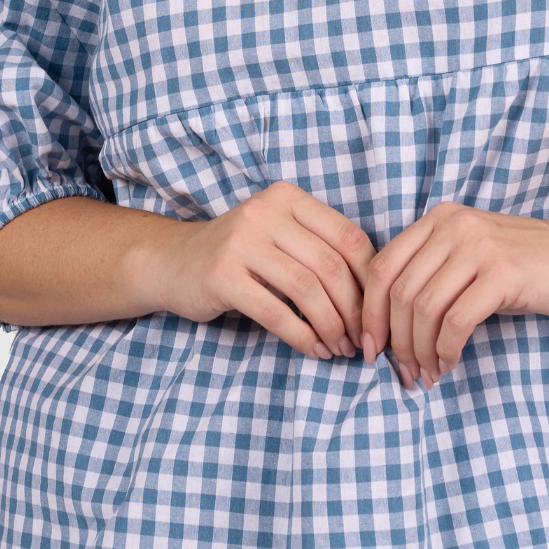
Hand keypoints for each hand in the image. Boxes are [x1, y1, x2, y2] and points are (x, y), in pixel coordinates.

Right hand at [135, 181, 375, 361]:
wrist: (170, 261)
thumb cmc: (238, 255)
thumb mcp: (279, 236)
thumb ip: (319, 250)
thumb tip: (375, 296)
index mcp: (288, 198)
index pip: (349, 238)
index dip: (371, 281)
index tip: (378, 313)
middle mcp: (265, 212)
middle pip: (330, 266)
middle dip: (355, 311)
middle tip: (362, 340)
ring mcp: (240, 242)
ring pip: (307, 290)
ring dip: (331, 326)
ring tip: (339, 348)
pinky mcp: (221, 276)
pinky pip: (276, 312)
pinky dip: (302, 337)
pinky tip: (313, 350)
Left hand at [359, 202, 548, 387]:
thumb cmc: (528, 265)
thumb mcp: (471, 256)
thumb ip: (432, 274)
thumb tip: (387, 326)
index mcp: (439, 219)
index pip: (382, 268)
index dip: (370, 313)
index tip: (372, 348)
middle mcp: (453, 226)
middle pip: (400, 293)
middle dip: (396, 341)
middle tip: (404, 373)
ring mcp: (479, 246)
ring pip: (424, 309)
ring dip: (420, 351)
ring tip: (428, 374)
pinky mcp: (503, 273)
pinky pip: (456, 321)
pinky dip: (446, 350)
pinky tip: (450, 364)